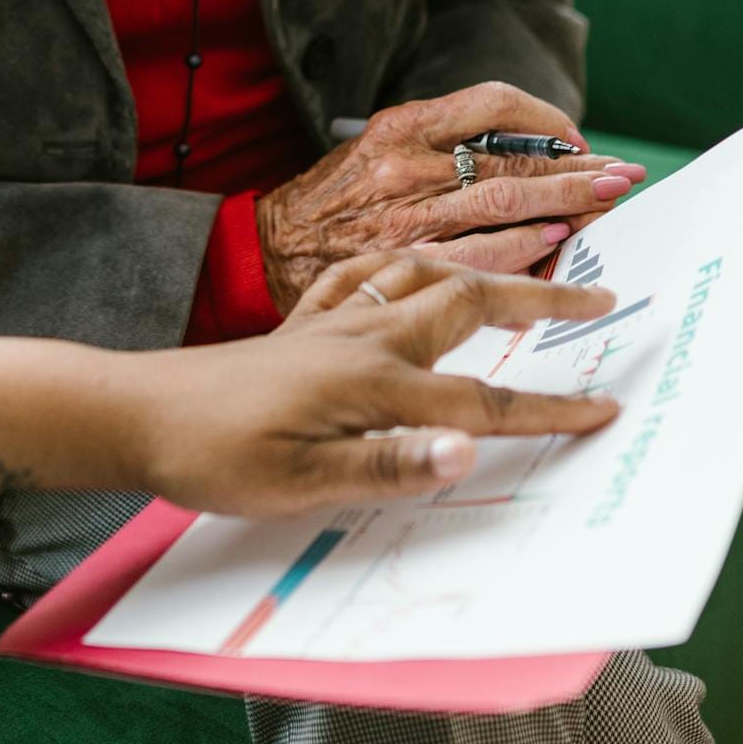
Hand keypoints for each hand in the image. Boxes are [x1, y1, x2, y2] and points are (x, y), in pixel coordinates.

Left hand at [121, 248, 621, 518]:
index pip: (482, 399)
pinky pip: (369, 272)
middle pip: (471, 302)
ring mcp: (332, 322)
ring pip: (424, 271)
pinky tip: (414, 264)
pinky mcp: (303, 323)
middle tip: (599, 298)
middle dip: (541, 299)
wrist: (136, 414)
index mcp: (373, 382)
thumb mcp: (302, 483)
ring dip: (483, 265)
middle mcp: (362, 338)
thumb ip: (390, 465)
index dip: (549, 409)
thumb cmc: (215, 457)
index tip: (606, 409)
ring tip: (526, 263)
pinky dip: (408, 260)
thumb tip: (468, 451)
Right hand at [255, 81, 645, 310]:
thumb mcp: (375, 147)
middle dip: (576, 169)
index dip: (546, 119)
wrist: (266, 248)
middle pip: (513, 159)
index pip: (492, 103)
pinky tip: (558, 248)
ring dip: (567, 207)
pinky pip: (482, 256)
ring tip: (607, 207)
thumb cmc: (333, 199)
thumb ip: (440, 144)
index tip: (575, 138)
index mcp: (400, 127)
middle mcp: (406, 167)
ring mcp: (406, 219)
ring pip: (507, 205)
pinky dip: (527, 251)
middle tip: (622, 176)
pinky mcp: (405, 264)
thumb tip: (527, 152)